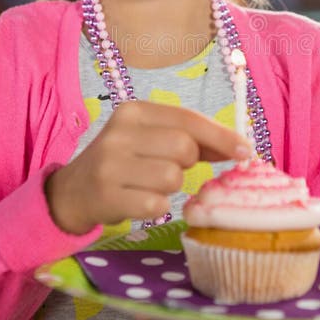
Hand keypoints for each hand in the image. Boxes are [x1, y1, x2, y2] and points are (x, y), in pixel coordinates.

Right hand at [45, 100, 251, 234]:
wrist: (72, 192)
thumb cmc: (124, 162)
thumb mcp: (150, 139)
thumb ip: (191, 138)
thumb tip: (241, 149)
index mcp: (134, 112)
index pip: (188, 119)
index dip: (221, 136)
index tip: (246, 152)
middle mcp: (119, 133)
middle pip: (183, 147)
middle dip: (188, 163)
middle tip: (169, 168)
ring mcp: (110, 164)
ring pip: (172, 178)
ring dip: (170, 187)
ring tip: (148, 184)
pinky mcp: (107, 195)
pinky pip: (156, 205)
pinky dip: (156, 207)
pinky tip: (139, 201)